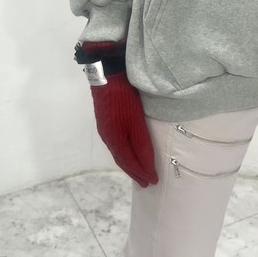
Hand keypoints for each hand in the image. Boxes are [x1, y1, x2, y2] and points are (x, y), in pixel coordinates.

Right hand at [83, 41, 157, 187]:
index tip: (152, 182)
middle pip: (122, 159)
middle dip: (134, 171)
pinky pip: (115, 143)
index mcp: (115, 140)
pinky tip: (128, 149)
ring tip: (138, 169)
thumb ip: (141, 144)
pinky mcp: (105, 119)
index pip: (129, 162)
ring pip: (118, 151)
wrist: (107, 75)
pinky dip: (124, 152)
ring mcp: (105, 128)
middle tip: (145, 182)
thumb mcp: (136, 122)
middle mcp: (108, 137)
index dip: (141, 172)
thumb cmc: (124, 99)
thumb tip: (147, 167)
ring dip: (128, 162)